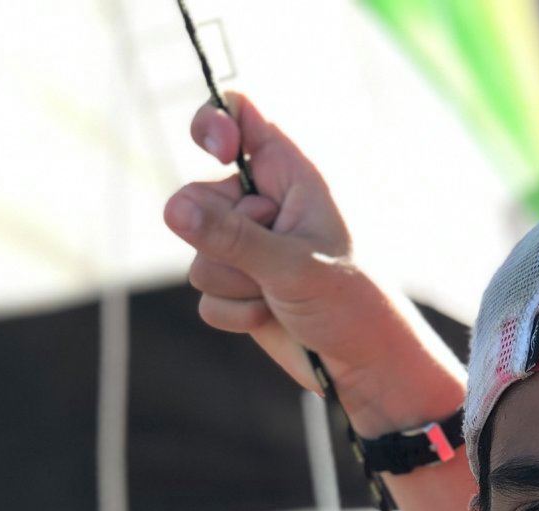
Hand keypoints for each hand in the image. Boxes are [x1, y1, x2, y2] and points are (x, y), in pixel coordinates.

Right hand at [163, 93, 464, 433]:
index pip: (241, 115)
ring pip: (198, 253)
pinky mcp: (239, 287)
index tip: (217, 153)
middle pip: (198, 197)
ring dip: (234, 283)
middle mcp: (267, 202)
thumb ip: (230, 237)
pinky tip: (270, 317)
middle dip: (221, 238)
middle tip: (271, 261)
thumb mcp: (292, 264)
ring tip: (279, 296)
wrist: (366, 367)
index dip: (214, 123)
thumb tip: (172, 209)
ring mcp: (250, 247)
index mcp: (294, 173)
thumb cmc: (351, 303)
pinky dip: (233, 312)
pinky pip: (204, 294)